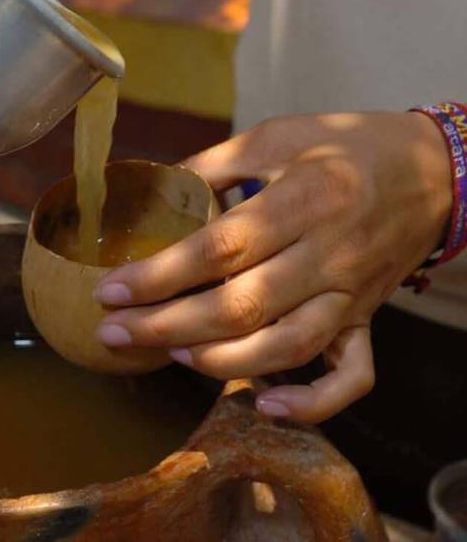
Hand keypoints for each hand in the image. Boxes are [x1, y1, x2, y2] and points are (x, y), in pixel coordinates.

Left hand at [94, 112, 451, 421]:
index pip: (219, 249)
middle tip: (112, 331)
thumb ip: (213, 163)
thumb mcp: (277, 135)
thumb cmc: (346, 146)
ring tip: (165, 350)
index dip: (159, 275)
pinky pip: (352, 376)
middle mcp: (328, 254)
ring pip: (284, 348)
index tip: (109, 290)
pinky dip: (311, 403)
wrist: (432, 171)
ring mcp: (351, 294)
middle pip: (240, 306)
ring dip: (217, 361)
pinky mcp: (366, 319)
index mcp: (304, 200)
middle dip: (165, 326)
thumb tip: (153, 189)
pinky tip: (263, 406)